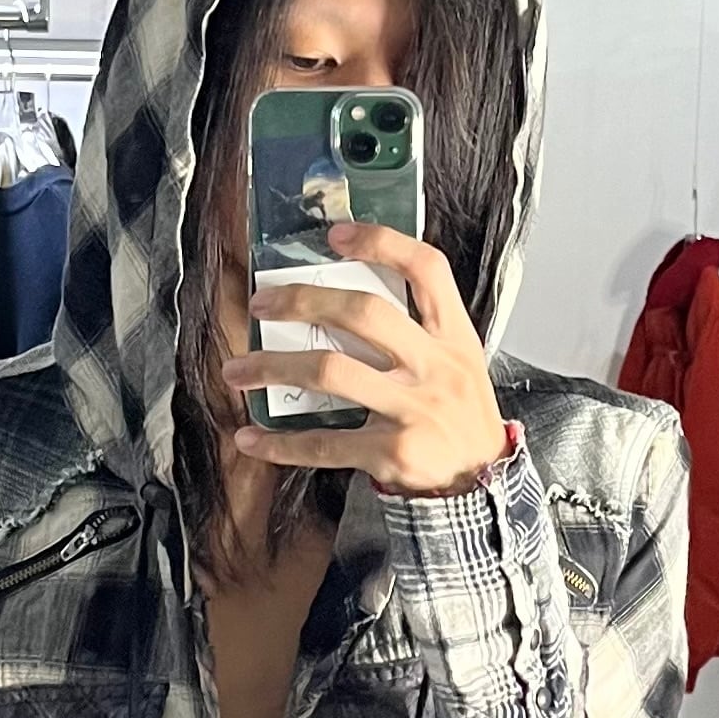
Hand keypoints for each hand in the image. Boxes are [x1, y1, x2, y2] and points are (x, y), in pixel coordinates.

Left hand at [221, 221, 508, 496]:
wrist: (481, 482)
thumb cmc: (458, 417)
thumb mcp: (457, 363)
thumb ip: (416, 332)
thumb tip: (341, 303)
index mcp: (453, 337)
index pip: (426, 270)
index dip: (382, 243)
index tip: (335, 235)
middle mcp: (435, 367)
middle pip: (364, 313)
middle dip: (304, 302)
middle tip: (261, 305)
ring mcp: (413, 410)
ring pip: (332, 372)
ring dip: (273, 368)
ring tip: (237, 370)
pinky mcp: (392, 452)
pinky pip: (325, 443)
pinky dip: (282, 443)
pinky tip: (251, 439)